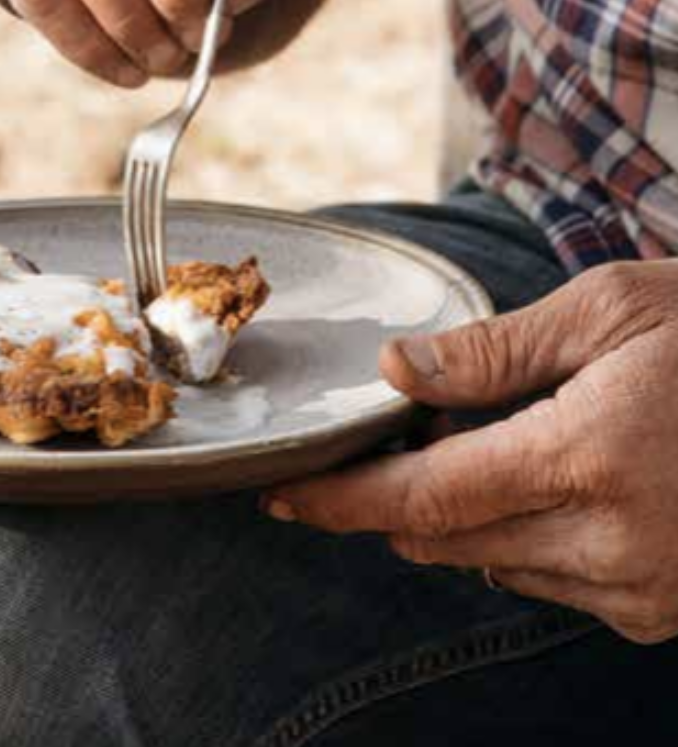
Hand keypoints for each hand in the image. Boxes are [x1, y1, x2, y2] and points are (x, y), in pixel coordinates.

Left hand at [263, 261, 677, 643]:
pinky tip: (546, 482)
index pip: (425, 498)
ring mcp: (649, 590)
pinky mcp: (668, 612)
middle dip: (394, 499)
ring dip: (463, 514)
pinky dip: (524, 537)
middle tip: (379, 445)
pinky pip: (557, 583)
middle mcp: (616, 542)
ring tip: (488, 442)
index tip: (284, 496)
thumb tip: (398, 372)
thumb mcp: (607, 311)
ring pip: (496, 562)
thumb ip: (492, 352)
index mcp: (589, 458)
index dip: (343, 500)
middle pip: (448, 538)